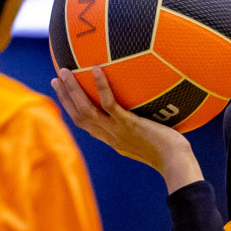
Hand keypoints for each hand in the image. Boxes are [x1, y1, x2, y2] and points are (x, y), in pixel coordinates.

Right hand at [51, 67, 202, 193]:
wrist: (175, 162)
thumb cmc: (171, 151)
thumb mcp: (151, 139)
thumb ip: (143, 126)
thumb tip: (150, 107)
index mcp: (113, 140)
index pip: (86, 124)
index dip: (72, 110)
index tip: (64, 95)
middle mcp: (110, 136)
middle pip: (78, 116)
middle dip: (65, 98)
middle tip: (56, 78)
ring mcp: (116, 131)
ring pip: (86, 109)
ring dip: (72, 90)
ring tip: (64, 71)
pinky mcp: (127, 124)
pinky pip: (109, 104)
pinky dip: (101, 87)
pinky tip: (97, 69)